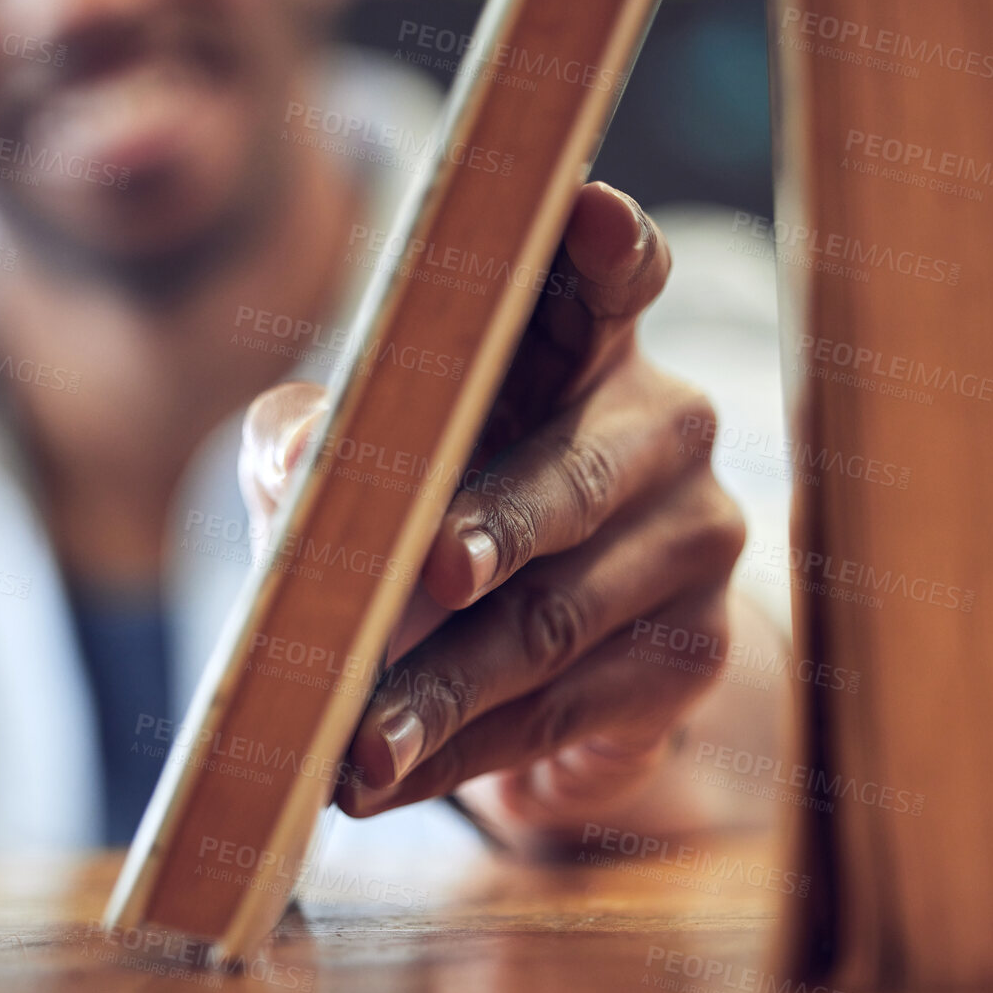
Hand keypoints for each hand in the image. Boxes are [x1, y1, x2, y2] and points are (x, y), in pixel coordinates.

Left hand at [238, 182, 745, 838]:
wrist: (522, 666)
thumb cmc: (425, 516)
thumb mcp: (356, 467)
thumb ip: (310, 442)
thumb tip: (294, 460)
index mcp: (580, 343)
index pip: (614, 273)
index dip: (606, 245)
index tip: (588, 211)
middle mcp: (664, 424)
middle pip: (575, 473)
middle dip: (493, 528)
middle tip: (429, 574)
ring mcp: (698, 539)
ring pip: (558, 618)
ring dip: (444, 690)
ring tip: (352, 749)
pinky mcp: (696, 652)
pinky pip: (568, 709)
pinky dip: (467, 753)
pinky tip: (390, 780)